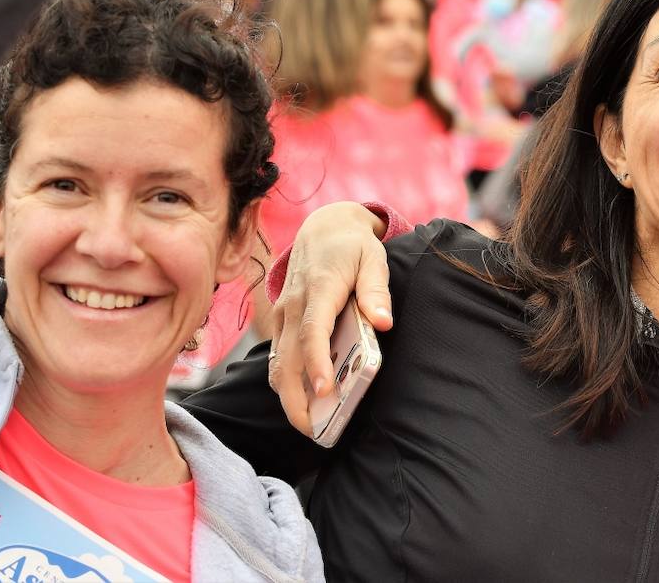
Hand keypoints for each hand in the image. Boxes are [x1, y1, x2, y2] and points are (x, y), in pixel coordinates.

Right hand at [269, 201, 391, 436]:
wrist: (323, 229)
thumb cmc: (352, 246)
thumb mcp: (373, 258)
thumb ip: (376, 289)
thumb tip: (382, 320)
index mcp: (319, 289)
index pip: (312, 332)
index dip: (317, 363)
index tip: (327, 392)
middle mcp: (294, 305)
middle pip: (286, 360)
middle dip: (296, 399)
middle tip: (314, 431)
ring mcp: (283, 314)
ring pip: (276, 364)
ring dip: (288, 397)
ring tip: (310, 427)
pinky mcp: (281, 321)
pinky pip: (277, 357)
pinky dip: (285, 382)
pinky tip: (302, 403)